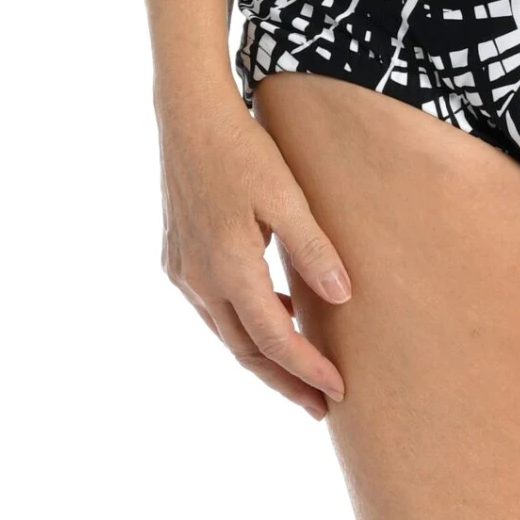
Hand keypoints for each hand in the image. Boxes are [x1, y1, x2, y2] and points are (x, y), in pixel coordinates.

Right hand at [158, 86, 351, 417]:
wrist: (189, 115)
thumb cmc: (243, 148)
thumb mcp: (286, 195)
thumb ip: (313, 247)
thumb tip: (342, 297)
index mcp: (229, 268)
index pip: (275, 340)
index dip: (307, 370)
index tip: (338, 392)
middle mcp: (200, 280)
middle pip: (246, 350)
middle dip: (284, 380)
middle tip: (320, 404)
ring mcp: (183, 271)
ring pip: (226, 332)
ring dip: (263, 354)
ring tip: (302, 368)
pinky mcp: (176, 258)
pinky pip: (213, 308)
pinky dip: (244, 322)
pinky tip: (273, 312)